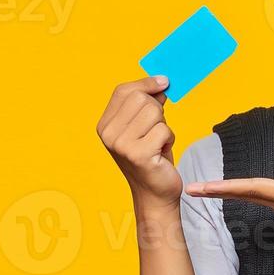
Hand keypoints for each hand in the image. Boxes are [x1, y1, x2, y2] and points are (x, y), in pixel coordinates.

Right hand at [97, 76, 178, 208]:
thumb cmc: (152, 157)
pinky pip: (164, 130)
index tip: (164, 82)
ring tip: (158, 143)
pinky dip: (169, 139)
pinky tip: (161, 153)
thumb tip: (162, 81)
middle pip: (141, 98)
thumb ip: (148, 104)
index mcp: (105, 125)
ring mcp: (121, 145)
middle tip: (156, 129)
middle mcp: (108, 134)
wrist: (155, 193)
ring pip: (154, 113)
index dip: (146, 83)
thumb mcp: (145, 127)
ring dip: (164, 126)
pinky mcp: (138, 155)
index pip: (123, 91)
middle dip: (157, 110)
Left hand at [185, 167, 273, 234]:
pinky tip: (232, 189)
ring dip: (225, 193)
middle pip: (243, 194)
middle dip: (217, 192)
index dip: (225, 188)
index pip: (251, 188)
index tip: (202, 188)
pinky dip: (240, 191)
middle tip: (190, 190)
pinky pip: (257, 195)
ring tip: (204, 189)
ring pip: (248, 196)